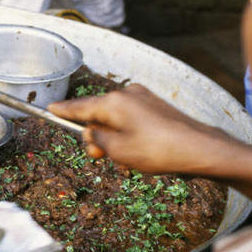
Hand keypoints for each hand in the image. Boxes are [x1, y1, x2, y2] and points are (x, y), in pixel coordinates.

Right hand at [48, 84, 230, 174]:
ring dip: (113, 136)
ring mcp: (143, 97)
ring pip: (115, 117)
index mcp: (114, 102)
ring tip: (127, 157)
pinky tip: (139, 150)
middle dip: (95, 135)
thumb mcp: (118, 150)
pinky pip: (130, 118)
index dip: (63, 112)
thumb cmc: (159, 150)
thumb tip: (92, 133)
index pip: (79, 107)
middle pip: (98, 113)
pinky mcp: (156, 105)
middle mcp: (127, 93)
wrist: (202, 149)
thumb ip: (96, 139)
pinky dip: (127, 132)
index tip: (50, 109)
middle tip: (101, 156)